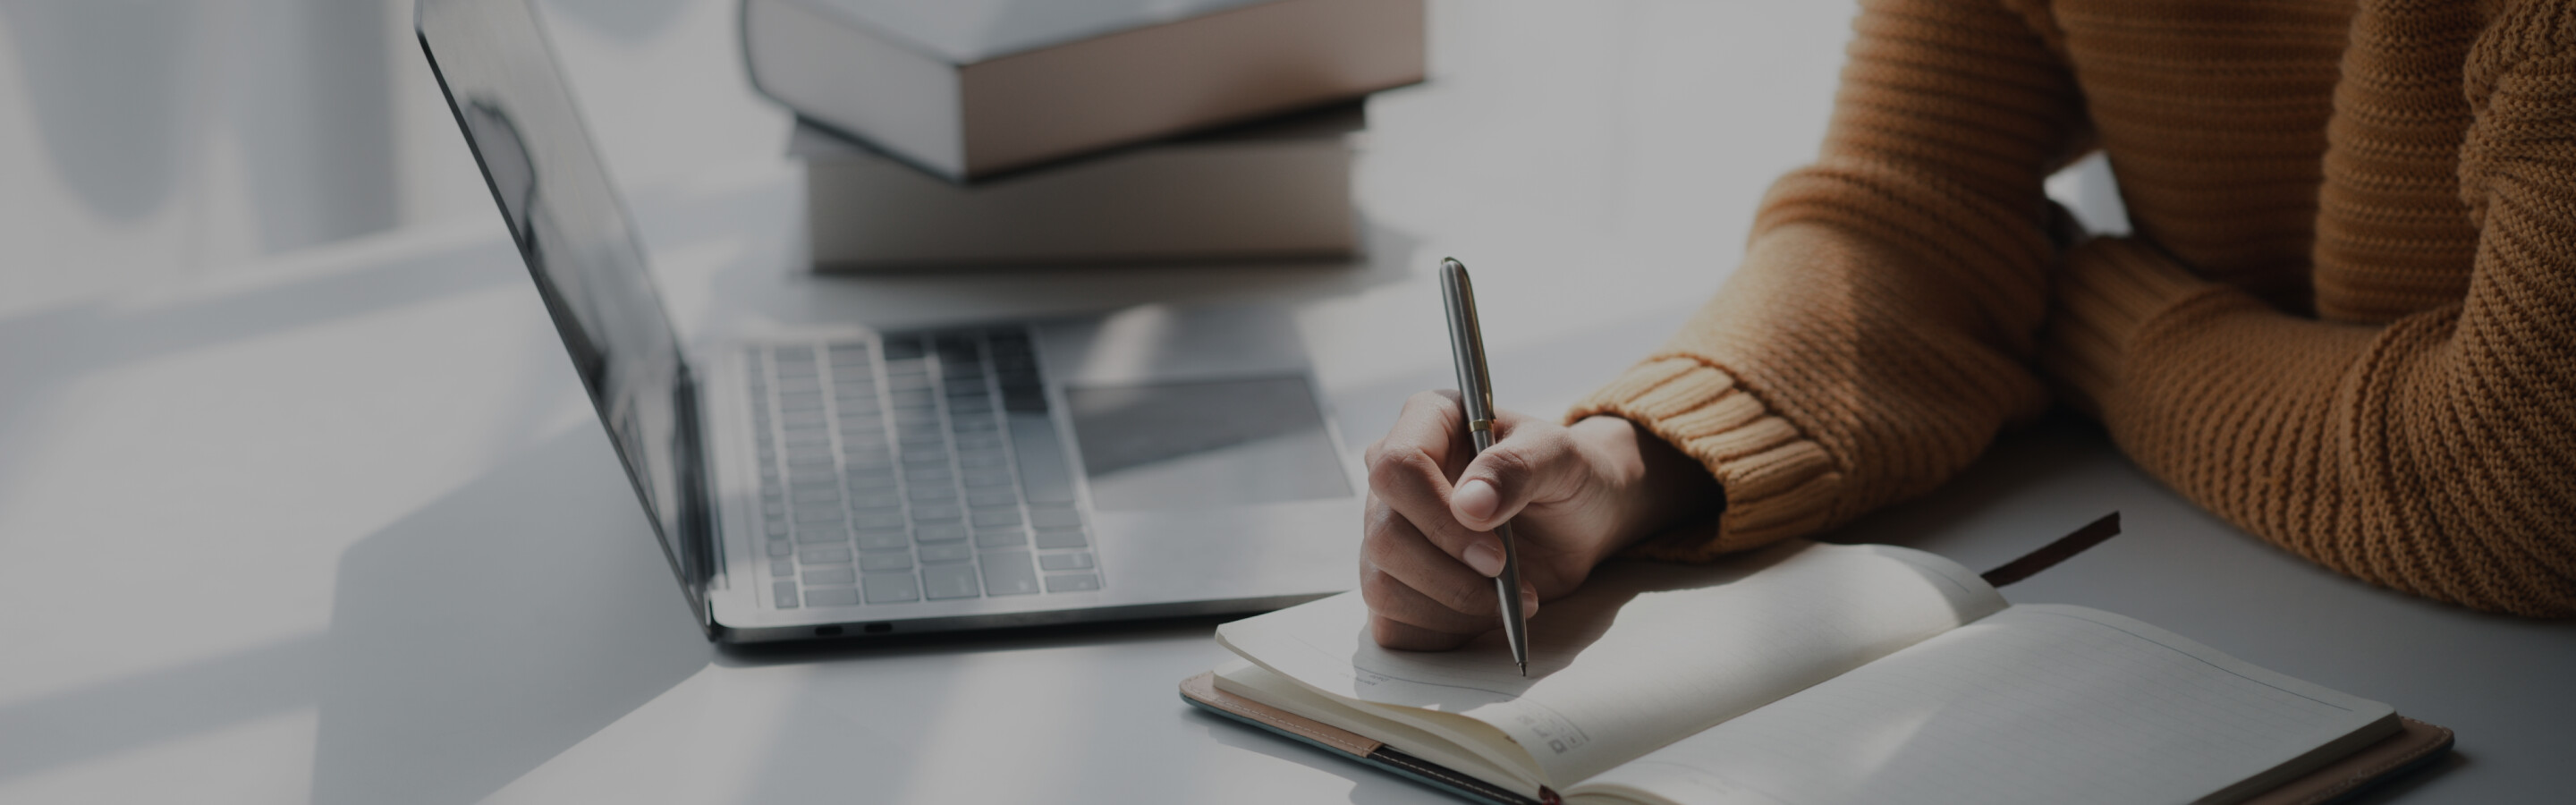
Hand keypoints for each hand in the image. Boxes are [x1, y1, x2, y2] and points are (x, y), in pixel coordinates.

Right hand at [1359, 391, 1718, 649]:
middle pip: (1385, 537)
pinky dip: (1442, 631)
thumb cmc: (1565, 476)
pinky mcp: (1394, 581)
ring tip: (1507, 601)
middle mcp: (1394, 478)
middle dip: (1450, 574)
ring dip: (1452, 608)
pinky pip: (1392, 623)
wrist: (1576, 521)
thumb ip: (1517, 469)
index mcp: (1426, 424)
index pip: (1396, 469)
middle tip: (1508, 579)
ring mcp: (1386, 531)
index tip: (1495, 553)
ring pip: (1382, 586)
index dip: (1439, 519)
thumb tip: (1470, 504)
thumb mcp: (1560, 458)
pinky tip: (1482, 614)